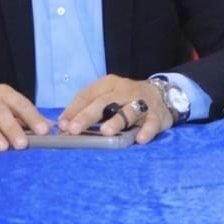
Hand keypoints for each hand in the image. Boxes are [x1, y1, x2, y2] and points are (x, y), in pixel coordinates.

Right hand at [0, 83, 49, 151]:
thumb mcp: (6, 105)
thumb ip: (25, 116)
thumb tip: (49, 127)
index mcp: (4, 94)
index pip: (21, 104)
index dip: (32, 117)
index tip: (43, 131)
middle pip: (1, 113)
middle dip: (12, 128)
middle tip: (22, 144)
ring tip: (2, 148)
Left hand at [58, 74, 173, 144]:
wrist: (161, 94)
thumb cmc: (126, 99)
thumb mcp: (107, 97)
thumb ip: (87, 108)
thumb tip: (64, 125)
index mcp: (109, 84)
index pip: (88, 94)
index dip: (74, 109)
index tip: (62, 125)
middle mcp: (124, 90)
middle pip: (104, 102)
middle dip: (88, 116)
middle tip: (75, 129)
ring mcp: (141, 101)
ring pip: (128, 111)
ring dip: (117, 121)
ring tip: (106, 132)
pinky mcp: (156, 114)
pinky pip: (151, 123)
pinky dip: (146, 130)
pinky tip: (139, 139)